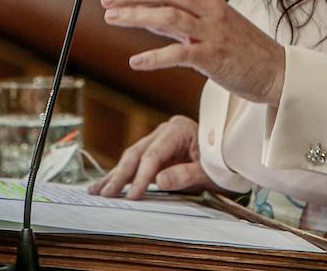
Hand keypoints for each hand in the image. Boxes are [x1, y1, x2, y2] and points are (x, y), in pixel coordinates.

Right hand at [87, 115, 217, 199]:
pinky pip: (135, 163)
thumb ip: (185, 176)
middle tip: (106, 195)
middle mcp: (165, 130)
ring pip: (131, 157)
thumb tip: (160, 180)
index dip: (142, 176)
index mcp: (179, 129)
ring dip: (115, 176)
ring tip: (97, 191)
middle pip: (137, 153)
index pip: (154, 154)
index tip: (133, 196)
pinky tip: (103, 185)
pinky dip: (120, 175)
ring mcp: (158, 139)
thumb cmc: (222, 165)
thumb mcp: (209, 172)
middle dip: (121, 176)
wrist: (230, 159)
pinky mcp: (155, 151)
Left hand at [101, 0, 286, 105]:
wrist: (276, 71)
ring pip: (168, 16)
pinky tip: (136, 62)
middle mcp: (210, 9)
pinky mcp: (214, 57)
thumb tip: (147, 16)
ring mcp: (212, 32)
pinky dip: (154, 57)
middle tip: (106, 1)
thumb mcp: (213, 26)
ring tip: (112, 19)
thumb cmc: (243, 50)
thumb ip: (181, 21)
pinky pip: (179, 54)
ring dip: (136, 16)